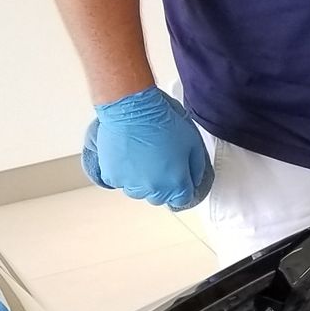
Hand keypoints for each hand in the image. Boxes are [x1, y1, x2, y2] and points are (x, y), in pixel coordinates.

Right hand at [82, 87, 213, 210]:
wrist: (134, 110)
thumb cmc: (163, 123)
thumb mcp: (194, 144)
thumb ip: (196, 168)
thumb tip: (193, 180)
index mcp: (176, 184)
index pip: (181, 199)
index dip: (180, 187)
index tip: (176, 177)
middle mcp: (154, 189)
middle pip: (159, 197)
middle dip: (161, 184)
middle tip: (158, 162)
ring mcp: (131, 185)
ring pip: (138, 192)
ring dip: (141, 181)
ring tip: (141, 158)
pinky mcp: (113, 177)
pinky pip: (119, 182)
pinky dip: (123, 173)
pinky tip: (127, 157)